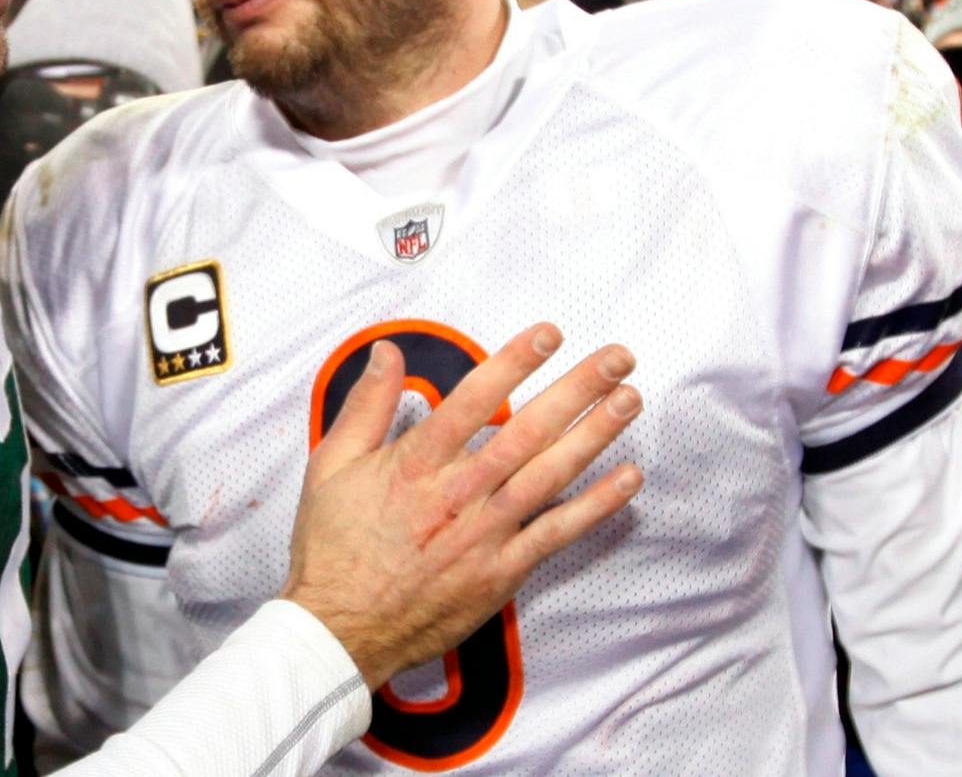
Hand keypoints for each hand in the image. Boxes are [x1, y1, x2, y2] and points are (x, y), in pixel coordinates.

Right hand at [279, 324, 641, 689]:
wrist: (341, 627)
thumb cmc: (335, 547)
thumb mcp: (332, 464)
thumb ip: (365, 404)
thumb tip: (387, 350)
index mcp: (417, 463)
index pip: (473, 400)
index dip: (514, 363)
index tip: (550, 333)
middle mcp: (458, 493)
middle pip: (527, 431)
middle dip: (577, 390)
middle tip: (617, 358)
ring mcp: (485, 534)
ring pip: (550, 474)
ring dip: (594, 435)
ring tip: (630, 401)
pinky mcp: (501, 571)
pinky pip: (556, 532)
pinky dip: (595, 505)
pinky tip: (627, 479)